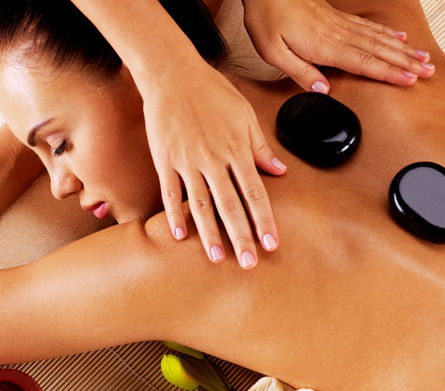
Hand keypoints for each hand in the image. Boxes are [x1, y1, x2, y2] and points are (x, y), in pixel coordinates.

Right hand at [140, 59, 285, 268]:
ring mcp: (187, 161)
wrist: (173, 73)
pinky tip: (179, 236)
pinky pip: (170, 192)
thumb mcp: (245, 115)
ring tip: (217, 257)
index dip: (264, 221)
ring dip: (209, 234)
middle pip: (230, 206)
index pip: (255, 193)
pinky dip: (173, 214)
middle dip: (241, 237)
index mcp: (237, 150)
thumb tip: (280, 171)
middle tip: (248, 263)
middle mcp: (213, 159)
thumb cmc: (212, 91)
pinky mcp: (165, 159)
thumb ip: (261, 147)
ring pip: (200, 205)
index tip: (271, 244)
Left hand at [243, 0, 435, 91]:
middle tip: (429, 71)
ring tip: (424, 58)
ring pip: (379, 38)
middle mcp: (338, 33)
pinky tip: (400, 37)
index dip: (389, 73)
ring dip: (403, 49)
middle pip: (379, 50)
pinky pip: (369, 26)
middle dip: (406, 62)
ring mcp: (340, 24)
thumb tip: (323, 90)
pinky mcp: (338, 17)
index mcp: (324, 45)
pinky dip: (388, 33)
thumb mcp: (273, 52)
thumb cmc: (268, 17)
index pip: (364, 63)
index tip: (410, 80)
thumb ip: (300, 72)